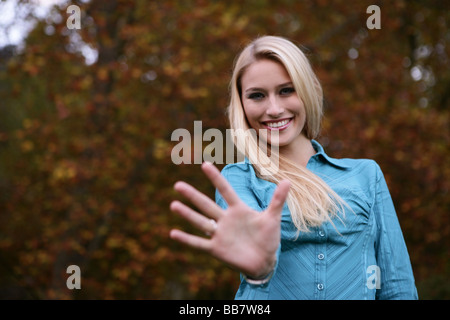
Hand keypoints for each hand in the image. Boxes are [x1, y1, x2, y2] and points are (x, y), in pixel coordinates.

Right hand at [169, 161, 289, 277]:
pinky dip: (187, 239)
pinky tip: (173, 233)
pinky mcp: (217, 249)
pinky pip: (199, 243)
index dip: (216, 178)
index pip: (226, 190)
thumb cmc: (267, 238)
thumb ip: (278, 199)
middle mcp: (225, 219)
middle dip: (193, 195)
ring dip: (187, 214)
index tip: (204, 164)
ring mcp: (220, 234)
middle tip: (178, 185)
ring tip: (173, 204)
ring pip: (200, 222)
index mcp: (238, 209)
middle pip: (206, 205)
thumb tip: (288, 180)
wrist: (264, 261)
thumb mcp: (272, 218)